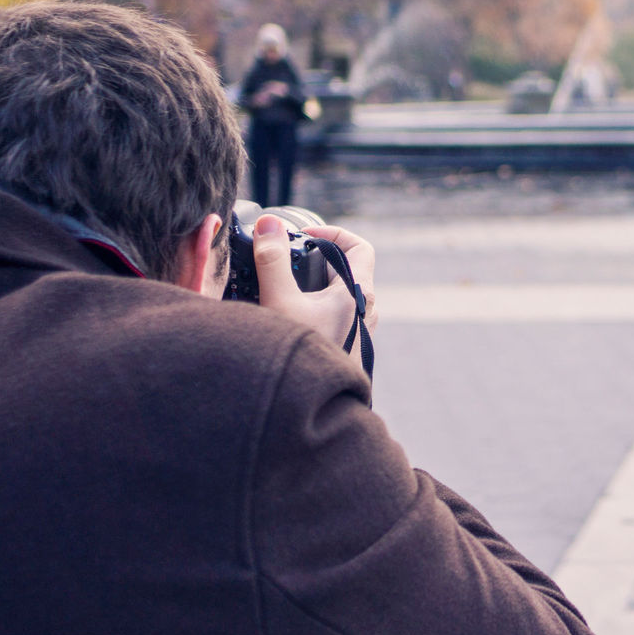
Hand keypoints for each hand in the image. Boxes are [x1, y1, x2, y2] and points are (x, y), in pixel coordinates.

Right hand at [252, 215, 378, 351]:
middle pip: (346, 268)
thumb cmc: (301, 359)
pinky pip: (334, 315)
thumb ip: (271, 261)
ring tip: (281, 288)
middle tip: (284, 261)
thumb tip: (268, 224)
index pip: (360, 246)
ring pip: (338, 294)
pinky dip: (312, 307)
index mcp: (357, 293)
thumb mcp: (279, 302)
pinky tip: (285, 317)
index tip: (302, 236)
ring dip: (311, 285)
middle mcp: (365, 310)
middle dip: (313, 260)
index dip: (332, 232)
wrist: (310, 410)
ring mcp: (358, 330)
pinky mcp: (347, 347)